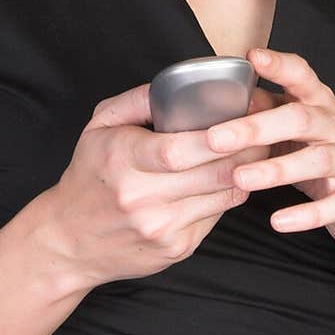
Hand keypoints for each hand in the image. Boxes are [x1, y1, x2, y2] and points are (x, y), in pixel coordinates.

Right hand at [50, 78, 278, 287]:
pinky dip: (227, 194)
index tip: (241, 119)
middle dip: (245, 151)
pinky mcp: (177, 249)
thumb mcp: (98, 127)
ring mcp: (162, 229)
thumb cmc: (88, 176)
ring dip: (246, 173)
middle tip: (265, 130)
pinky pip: (215, 216)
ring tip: (259, 151)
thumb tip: (176, 85)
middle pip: (210, 174)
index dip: (215, 138)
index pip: (176, 150)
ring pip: (222, 196)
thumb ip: (136, 101)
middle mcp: (142, 200)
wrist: (69, 241)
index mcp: (122, 161)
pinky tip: (230, 178)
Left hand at [205, 46, 334, 248]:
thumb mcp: (295, 127)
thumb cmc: (320, 153)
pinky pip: (333, 206)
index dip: (279, 65)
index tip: (252, 57)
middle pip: (300, 119)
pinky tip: (278, 221)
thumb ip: (265, 110)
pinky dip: (306, 215)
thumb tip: (225, 99)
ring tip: (240, 178)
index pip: (301, 75)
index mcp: (319, 103)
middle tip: (215, 139)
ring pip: (315, 160)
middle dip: (256, 128)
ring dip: (275, 170)